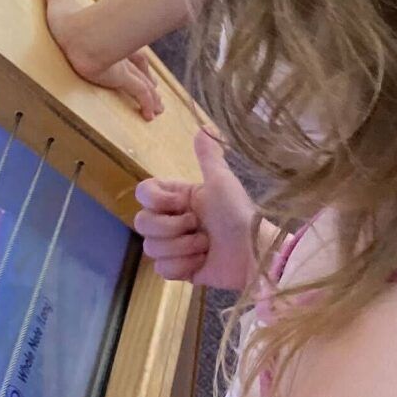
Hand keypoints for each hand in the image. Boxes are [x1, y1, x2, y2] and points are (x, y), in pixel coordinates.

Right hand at [34, 0, 162, 120]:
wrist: (75, 35)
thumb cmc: (66, 22)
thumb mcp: (57, 0)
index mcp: (107, 38)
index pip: (127, 47)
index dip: (136, 57)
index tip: (142, 64)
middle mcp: (118, 53)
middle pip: (139, 66)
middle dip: (146, 77)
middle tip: (154, 88)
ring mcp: (121, 66)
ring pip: (141, 82)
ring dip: (150, 95)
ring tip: (157, 109)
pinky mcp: (120, 77)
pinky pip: (137, 93)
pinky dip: (146, 103)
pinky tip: (151, 115)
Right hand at [134, 132, 258, 290]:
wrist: (254, 252)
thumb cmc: (238, 214)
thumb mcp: (222, 181)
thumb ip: (208, 156)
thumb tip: (204, 127)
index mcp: (178, 199)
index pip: (143, 194)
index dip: (157, 200)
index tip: (181, 203)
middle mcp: (172, 221)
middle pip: (142, 223)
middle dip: (171, 228)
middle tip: (196, 226)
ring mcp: (175, 247)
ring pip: (151, 249)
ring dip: (181, 248)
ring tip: (204, 247)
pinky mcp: (180, 270)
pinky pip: (161, 270)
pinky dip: (181, 266)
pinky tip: (200, 262)